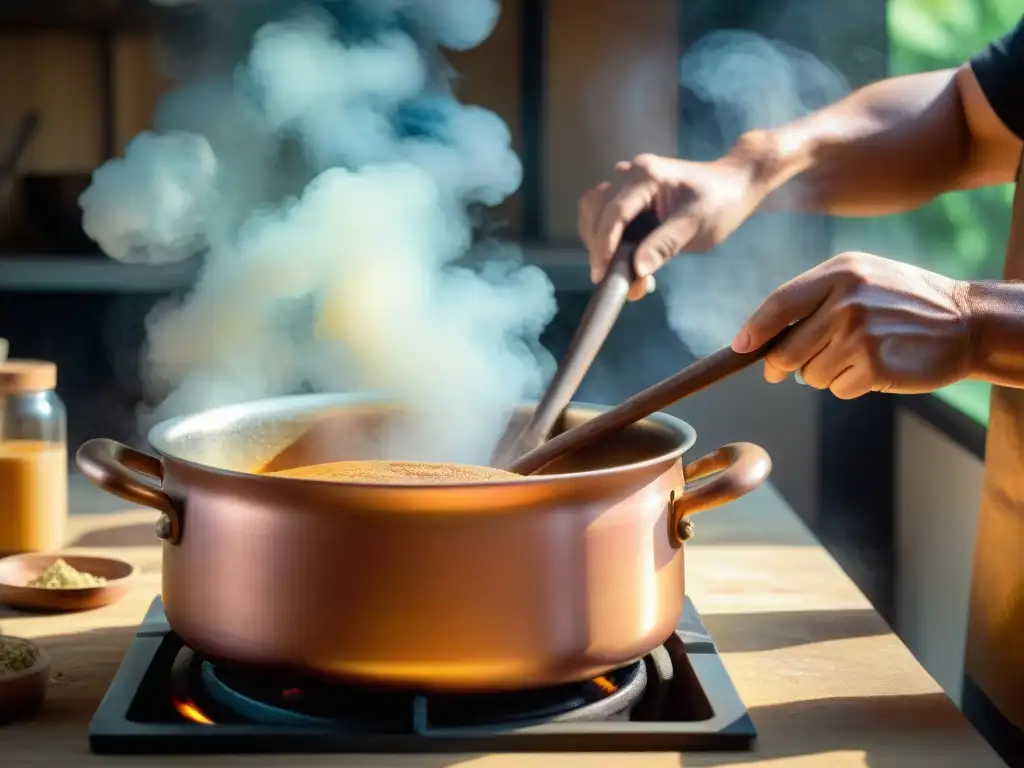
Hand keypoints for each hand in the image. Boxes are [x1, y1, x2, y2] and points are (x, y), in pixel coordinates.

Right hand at [578, 147, 769, 299]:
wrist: (733, 184)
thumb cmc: (720, 203)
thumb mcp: (697, 225)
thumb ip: (665, 246)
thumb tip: (637, 270)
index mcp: (647, 175)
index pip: (614, 214)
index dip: (604, 247)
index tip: (601, 276)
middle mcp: (630, 172)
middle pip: (596, 211)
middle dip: (600, 248)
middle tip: (615, 279)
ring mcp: (626, 180)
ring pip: (594, 211)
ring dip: (600, 242)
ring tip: (621, 269)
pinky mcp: (628, 192)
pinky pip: (604, 213)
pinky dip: (608, 237)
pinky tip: (625, 256)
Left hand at [731, 252, 973, 398]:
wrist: (966, 322)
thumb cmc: (903, 301)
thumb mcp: (861, 278)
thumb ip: (813, 298)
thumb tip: (759, 338)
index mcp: (839, 273)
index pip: (779, 304)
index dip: (754, 330)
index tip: (740, 347)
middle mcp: (846, 301)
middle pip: (786, 350)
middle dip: (786, 364)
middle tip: (801, 364)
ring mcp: (860, 334)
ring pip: (809, 374)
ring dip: (826, 373)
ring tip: (859, 353)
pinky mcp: (874, 366)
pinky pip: (836, 389)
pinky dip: (849, 385)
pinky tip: (875, 367)